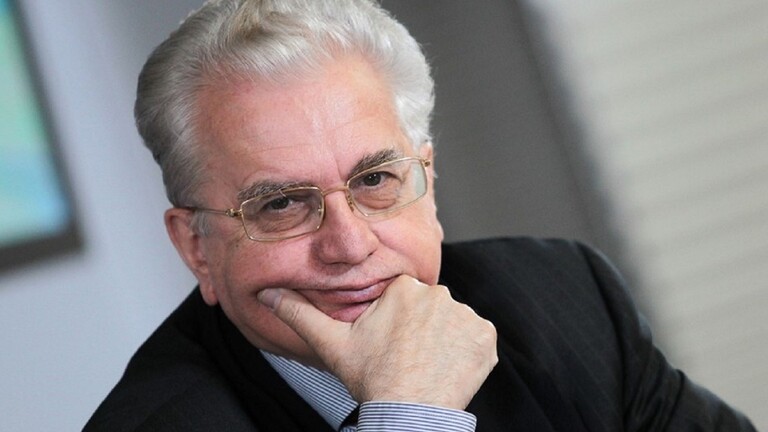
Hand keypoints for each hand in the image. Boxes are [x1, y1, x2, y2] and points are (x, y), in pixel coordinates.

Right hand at [258, 275, 497, 409]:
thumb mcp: (331, 344)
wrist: (409, 414)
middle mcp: (438, 294)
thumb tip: (269, 292)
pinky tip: (448, 369)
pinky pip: (476, 338)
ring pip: (453, 323)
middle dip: (421, 330)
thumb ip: (300, 313)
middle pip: (430, 309)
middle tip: (408, 358)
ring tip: (427, 365)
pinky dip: (466, 352)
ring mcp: (466, 315)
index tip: (392, 345)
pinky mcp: (485, 337)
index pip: (404, 299)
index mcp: (403, 289)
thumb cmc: (372, 380)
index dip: (397, 323)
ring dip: (444, 340)